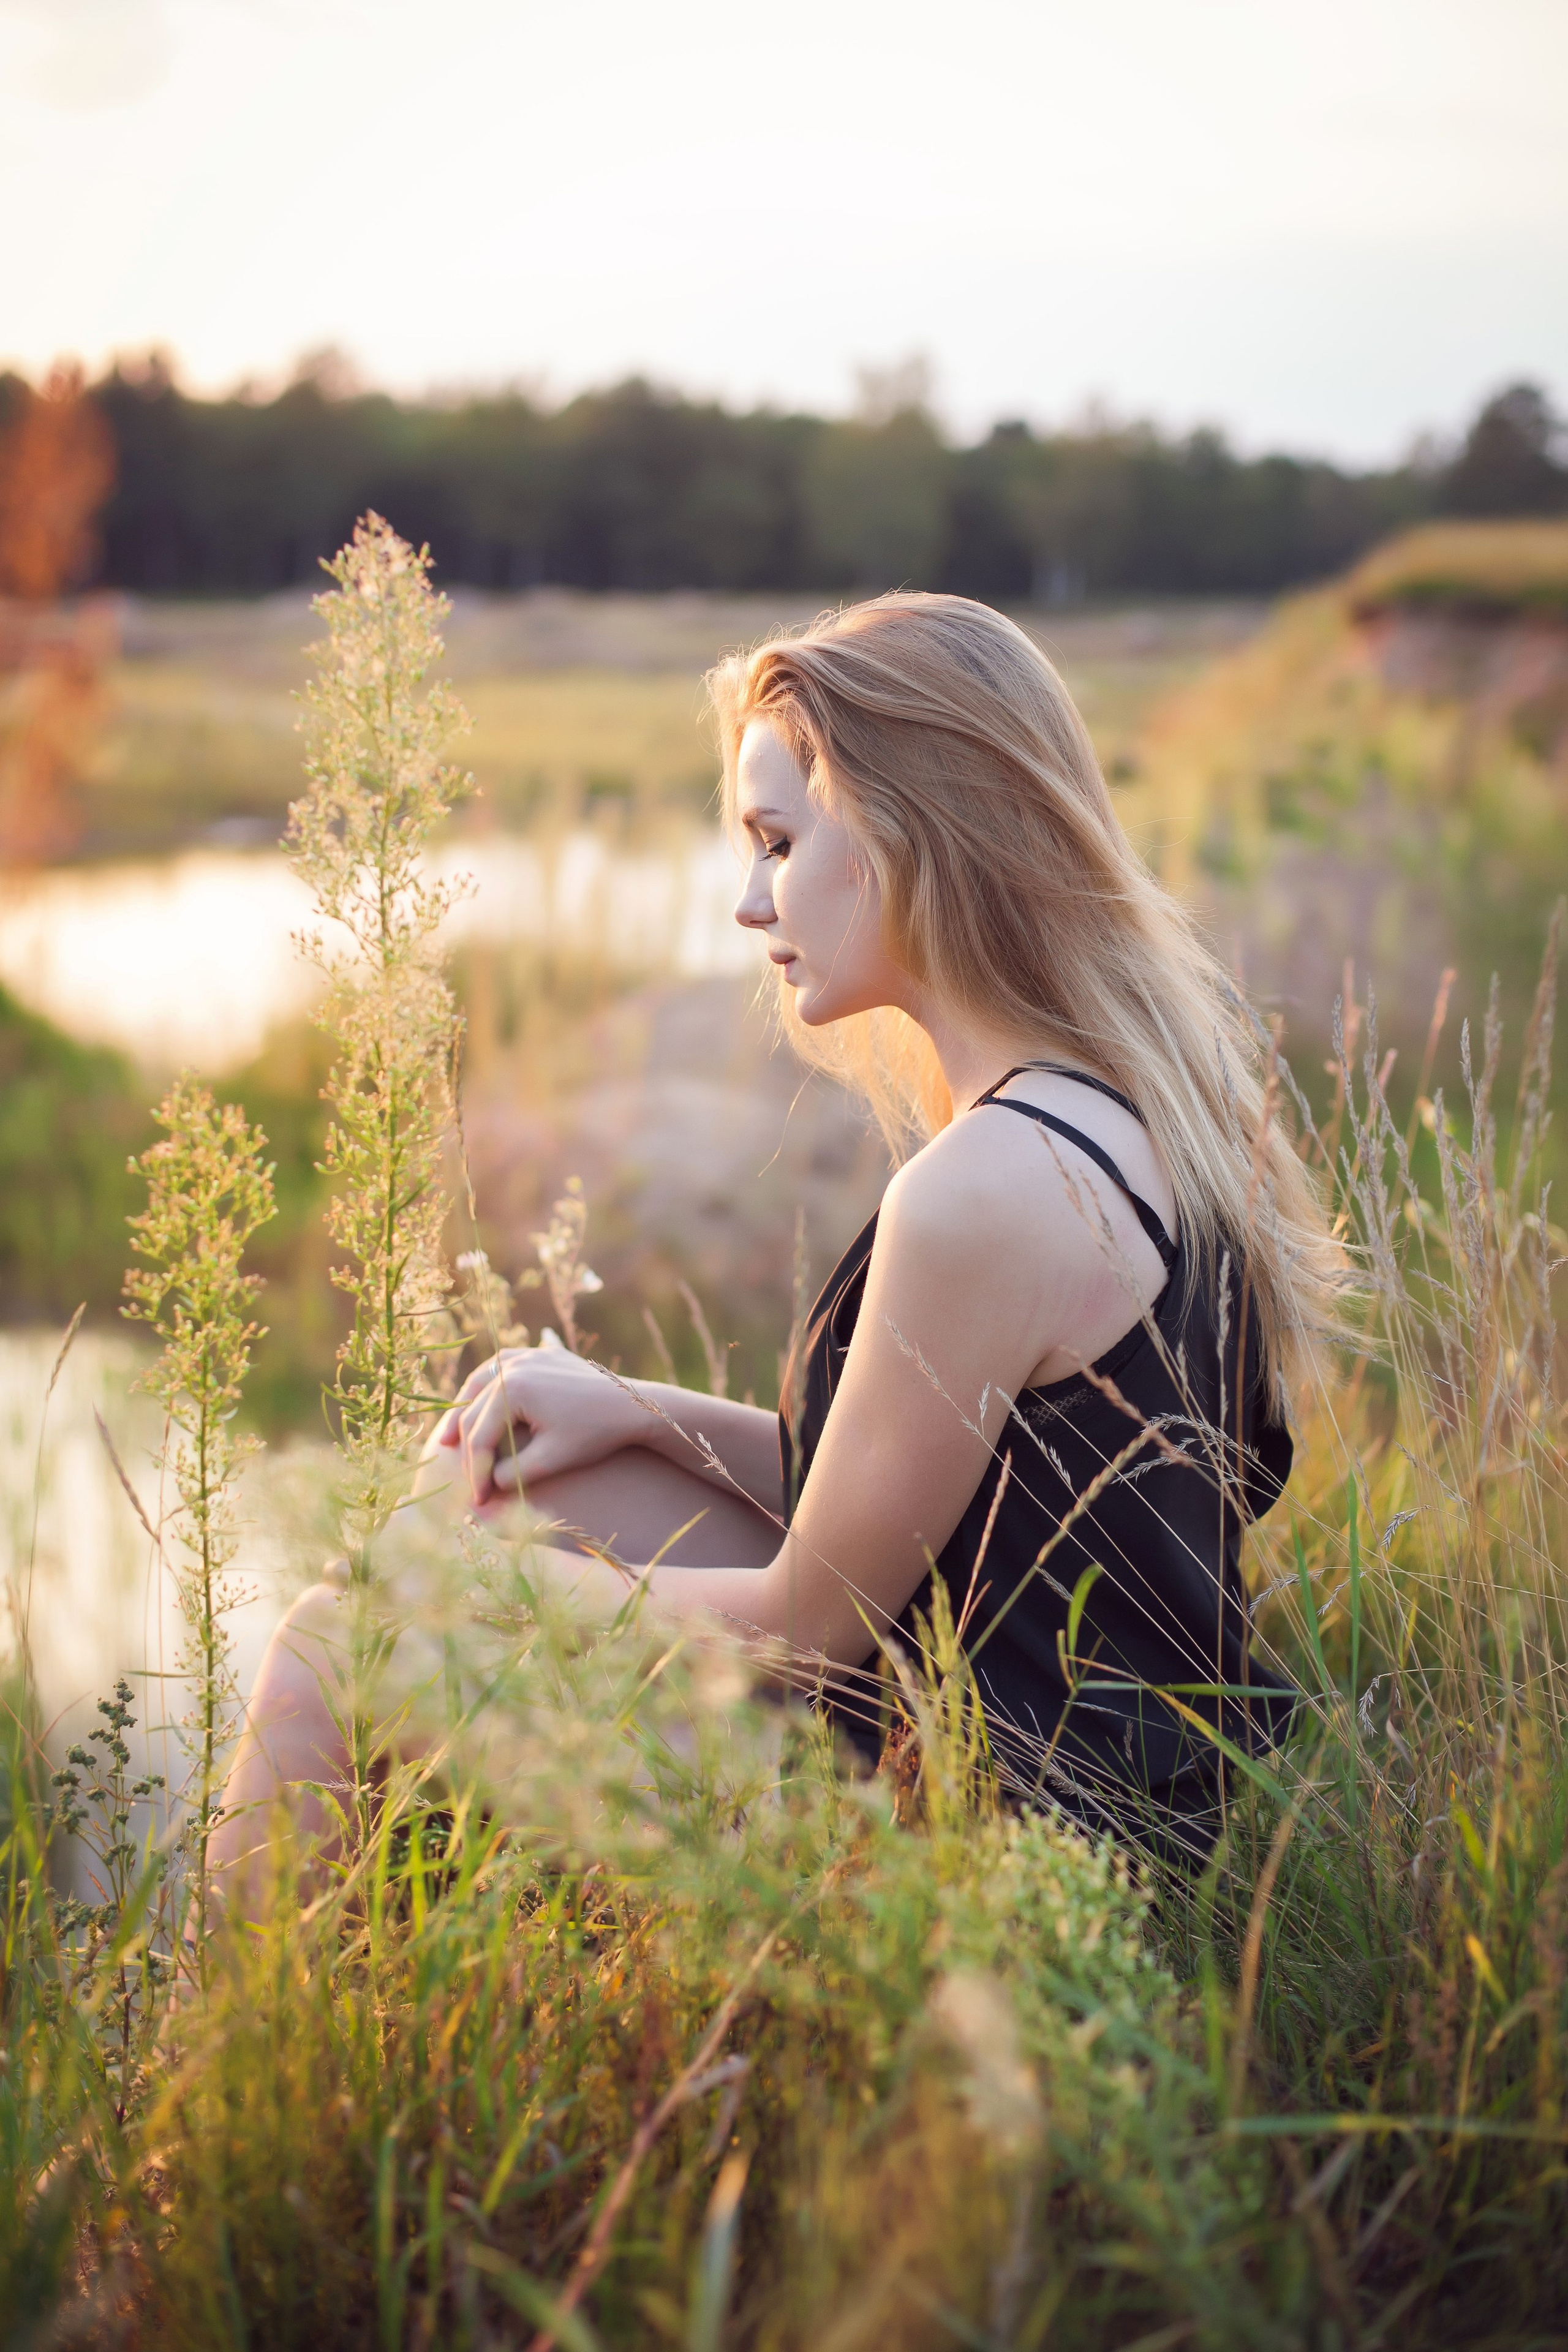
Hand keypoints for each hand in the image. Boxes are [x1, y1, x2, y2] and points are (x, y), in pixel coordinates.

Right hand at [426, 1333, 649, 1508]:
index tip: (476, 1501)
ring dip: (465, 1410)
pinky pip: (500, 1367)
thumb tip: (485, 1486)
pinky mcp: (538, 1354)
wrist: (633, 1406)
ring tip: (449, 1438)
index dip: (475, 1473)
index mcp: (513, 1388)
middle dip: (467, 1447)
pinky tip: (478, 1403)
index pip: (480, 1436)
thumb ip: (512, 1474)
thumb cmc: (595, 1434)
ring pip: (480, 1383)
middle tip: (461, 1477)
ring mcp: (526, 1355)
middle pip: (474, 1410)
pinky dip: (485, 1387)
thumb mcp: (551, 1459)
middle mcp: (513, 1365)